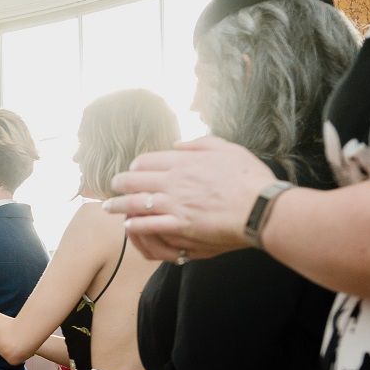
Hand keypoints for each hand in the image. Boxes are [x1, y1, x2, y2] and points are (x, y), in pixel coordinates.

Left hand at [105, 136, 274, 261]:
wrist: (261, 206)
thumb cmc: (250, 177)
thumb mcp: (228, 148)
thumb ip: (200, 144)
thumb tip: (178, 144)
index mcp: (184, 161)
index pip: (147, 160)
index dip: (135, 166)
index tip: (133, 170)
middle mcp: (174, 181)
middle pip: (135, 180)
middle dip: (119, 184)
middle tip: (112, 187)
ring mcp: (175, 204)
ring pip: (136, 203)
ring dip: (119, 205)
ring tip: (109, 207)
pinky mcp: (180, 225)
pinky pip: (149, 224)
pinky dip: (135, 224)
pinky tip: (128, 225)